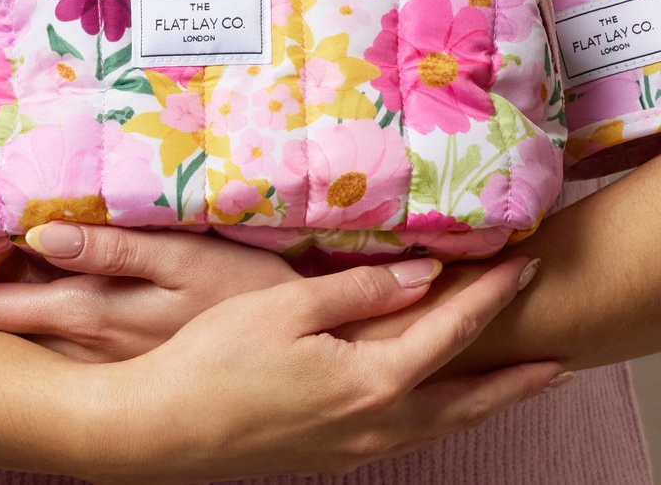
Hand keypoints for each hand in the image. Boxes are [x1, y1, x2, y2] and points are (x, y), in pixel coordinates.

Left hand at [0, 224, 299, 361]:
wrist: (292, 343)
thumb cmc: (241, 286)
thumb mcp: (183, 259)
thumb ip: (112, 248)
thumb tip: (41, 237)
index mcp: (92, 310)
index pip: (0, 306)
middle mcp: (86, 343)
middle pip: (3, 325)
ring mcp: (103, 359)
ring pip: (28, 337)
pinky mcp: (124, 361)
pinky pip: (62, 344)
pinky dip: (32, 322)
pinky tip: (30, 299)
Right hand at [73, 255, 564, 483]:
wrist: (160, 431)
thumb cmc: (215, 361)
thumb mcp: (286, 308)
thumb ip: (361, 292)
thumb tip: (425, 276)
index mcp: (368, 383)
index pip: (447, 332)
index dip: (490, 298)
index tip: (524, 267)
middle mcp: (372, 425)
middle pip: (465, 401)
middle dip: (514, 378)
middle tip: (559, 359)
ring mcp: (351, 447)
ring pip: (441, 427)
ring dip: (484, 402)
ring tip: (515, 384)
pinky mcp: (330, 453)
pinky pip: (409, 436)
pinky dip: (442, 417)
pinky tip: (436, 405)